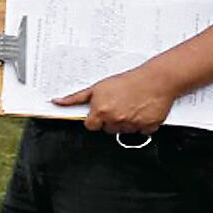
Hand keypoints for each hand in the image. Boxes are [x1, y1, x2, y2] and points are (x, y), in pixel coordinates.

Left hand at [53, 66, 176, 133]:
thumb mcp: (97, 88)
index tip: (101, 112)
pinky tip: (142, 111)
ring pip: (124, 131)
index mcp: (101, 112)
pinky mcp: (148, 127)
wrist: (155, 80)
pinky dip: (143, 124)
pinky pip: (142, 132)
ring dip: (127, 123)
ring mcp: (132, 125)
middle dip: (111, 120)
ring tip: (131, 106)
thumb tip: (57, 102)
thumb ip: (76, 98)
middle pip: (108, 129)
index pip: (91, 126)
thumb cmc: (127, 82)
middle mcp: (115, 120)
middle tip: (119, 106)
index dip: (95, 119)